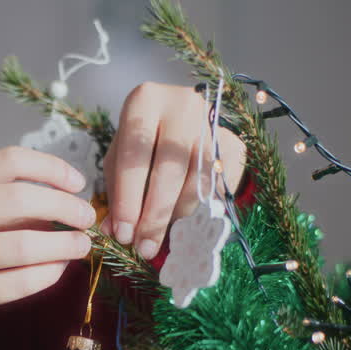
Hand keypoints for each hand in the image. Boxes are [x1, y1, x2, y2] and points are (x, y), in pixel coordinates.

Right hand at [0, 147, 95, 349]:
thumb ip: (1, 203)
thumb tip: (63, 199)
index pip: (9, 161)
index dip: (51, 169)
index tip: (76, 182)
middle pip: (22, 198)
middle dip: (66, 206)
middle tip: (86, 217)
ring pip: (27, 243)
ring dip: (65, 243)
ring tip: (81, 245)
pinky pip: (23, 281)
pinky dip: (50, 273)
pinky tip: (58, 268)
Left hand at [102, 82, 245, 259]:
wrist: (182, 115)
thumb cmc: (143, 138)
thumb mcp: (121, 156)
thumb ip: (117, 191)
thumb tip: (116, 231)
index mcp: (145, 102)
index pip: (134, 158)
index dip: (128, 201)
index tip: (123, 235)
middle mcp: (182, 105)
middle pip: (169, 171)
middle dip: (155, 216)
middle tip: (144, 247)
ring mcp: (213, 123)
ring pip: (198, 181)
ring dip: (178, 216)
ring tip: (162, 235)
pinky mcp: (234, 143)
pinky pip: (219, 187)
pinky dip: (202, 209)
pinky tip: (186, 220)